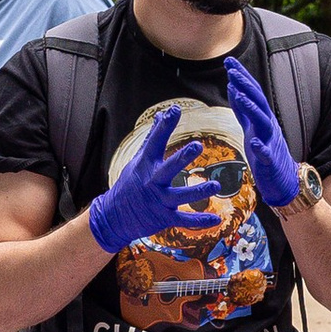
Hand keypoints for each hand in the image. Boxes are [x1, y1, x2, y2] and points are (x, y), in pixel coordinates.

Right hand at [87, 104, 226, 255]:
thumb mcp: (138, 160)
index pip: (155, 142)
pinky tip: (216, 219)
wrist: (114, 217)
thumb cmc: (129, 184)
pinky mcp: (164, 218)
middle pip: (169, 168)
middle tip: (198, 146)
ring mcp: (159, 201)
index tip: (175, 110)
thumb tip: (160, 115)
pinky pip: (184, 220)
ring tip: (215, 185)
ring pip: (180, 196)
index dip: (165, 126)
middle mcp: (152, 181)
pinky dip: (200, 221)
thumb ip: (152, 138)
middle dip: (183, 157)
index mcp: (146, 164)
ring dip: (198, 191)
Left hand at [222, 59, 300, 210]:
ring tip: (240, 95)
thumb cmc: (265, 153)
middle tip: (232, 69)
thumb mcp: (251, 127)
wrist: (284, 179)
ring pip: (263, 122)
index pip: (252, 93)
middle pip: (258, 101)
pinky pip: (265, 154)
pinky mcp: (270, 162)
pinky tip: (253, 143)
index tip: (229, 61)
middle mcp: (268, 126)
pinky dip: (260, 148)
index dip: (241, 77)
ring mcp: (270, 143)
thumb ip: (242, 109)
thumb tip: (232, 87)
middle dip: (245, 84)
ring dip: (252, 108)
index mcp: (262, 118)